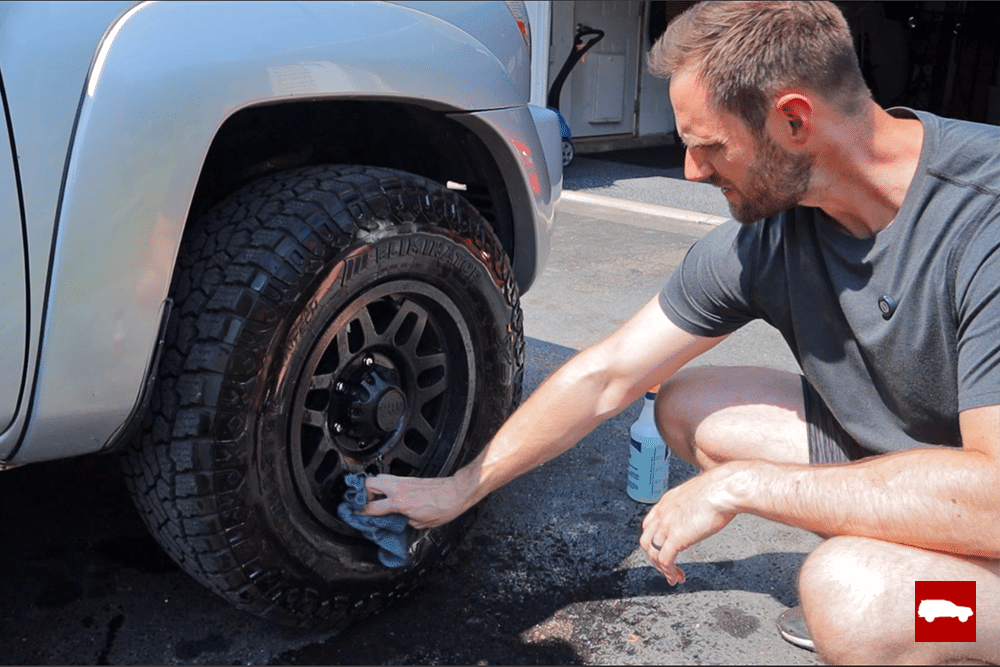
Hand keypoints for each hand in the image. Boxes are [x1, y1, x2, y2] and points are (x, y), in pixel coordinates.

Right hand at [362, 473, 474, 528]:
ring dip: (373, 487)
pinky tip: (389, 493)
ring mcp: (403, 481)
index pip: (372, 507)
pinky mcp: (409, 478)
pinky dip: (385, 484)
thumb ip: (404, 521)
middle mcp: (398, 488)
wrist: (456, 492)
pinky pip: (390, 478)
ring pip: (379, 477)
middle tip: (364, 502)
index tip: (357, 515)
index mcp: (400, 503)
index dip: (361, 512)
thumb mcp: (421, 524)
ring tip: (375, 497)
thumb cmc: (443, 508)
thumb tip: (397, 521)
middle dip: (362, 493)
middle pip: (369, 483)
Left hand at [639, 465, 740, 584]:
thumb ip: (695, 503)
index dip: (654, 539)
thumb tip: (703, 508)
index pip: (650, 524)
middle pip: (646, 540)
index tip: (663, 549)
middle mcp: (663, 513)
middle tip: (666, 567)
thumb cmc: (720, 489)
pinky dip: (669, 571)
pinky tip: (677, 576)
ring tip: (673, 577)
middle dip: (654, 556)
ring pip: (652, 552)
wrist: (724, 489)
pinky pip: (664, 560)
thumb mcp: (700, 494)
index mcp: (667, 501)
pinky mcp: (676, 538)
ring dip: (661, 568)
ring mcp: (667, 525)